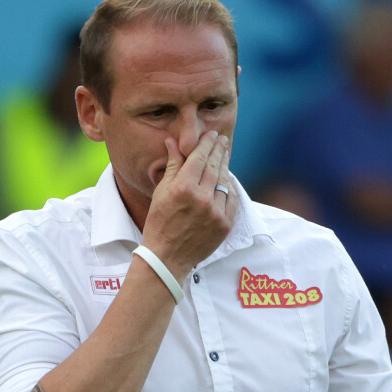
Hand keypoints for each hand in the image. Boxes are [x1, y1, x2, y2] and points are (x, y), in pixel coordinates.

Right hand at [141, 130, 234, 278]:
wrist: (167, 257)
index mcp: (184, 188)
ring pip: (225, 182)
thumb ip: (173, 165)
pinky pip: (232, 199)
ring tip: (224, 155)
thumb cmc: (159, 223)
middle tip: (222, 139)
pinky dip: (230, 188)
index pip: (200, 158)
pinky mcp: (225, 224)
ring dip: (225, 167)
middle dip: (219, 150)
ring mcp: (216, 212)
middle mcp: (202, 198)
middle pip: (215, 167)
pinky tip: (227, 179)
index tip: (212, 134)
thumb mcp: (161, 192)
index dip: (207, 143)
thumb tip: (173, 141)